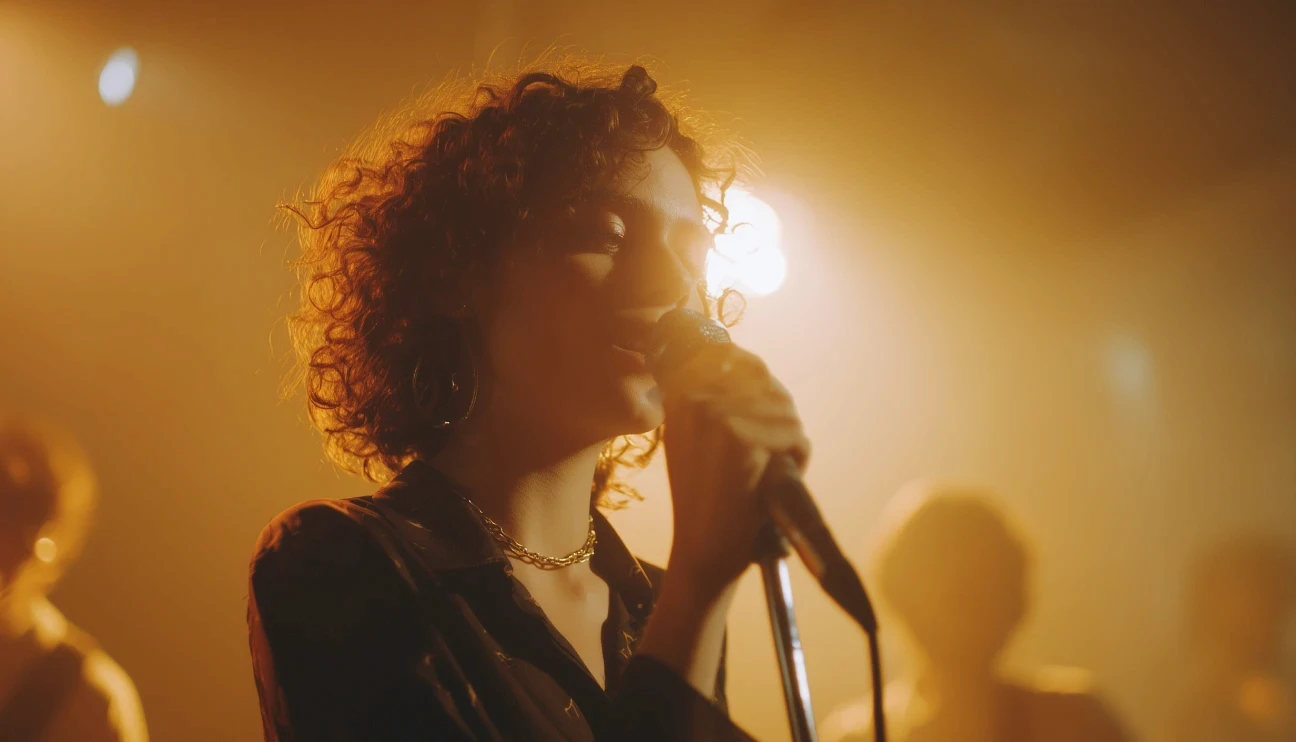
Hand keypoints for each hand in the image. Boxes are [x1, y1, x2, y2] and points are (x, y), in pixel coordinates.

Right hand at [661, 342, 810, 602]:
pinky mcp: (740, 439)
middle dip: (776, 416)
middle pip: (765, 379)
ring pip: (784, 408)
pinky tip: (768, 483)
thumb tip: (748, 361)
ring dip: (787, 441)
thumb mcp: (697, 436)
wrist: (703, 551)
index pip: (735, 356)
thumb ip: (717, 396)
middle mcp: (692, 395)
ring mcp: (715, 414)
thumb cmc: (710, 497)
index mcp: (680, 392)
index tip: (752, 424)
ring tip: (763, 471)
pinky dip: (796, 460)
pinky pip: (794, 434)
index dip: (756, 386)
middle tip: (760, 456)